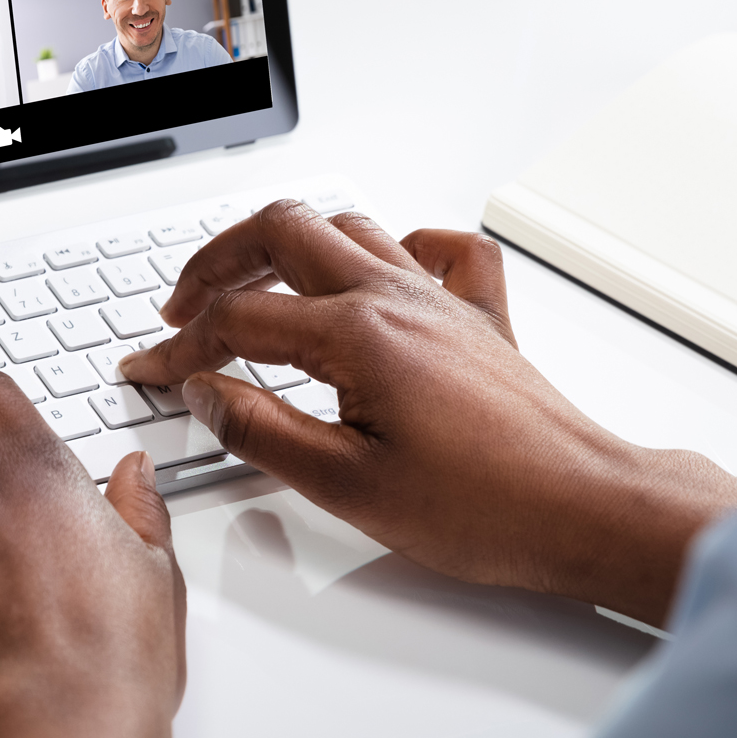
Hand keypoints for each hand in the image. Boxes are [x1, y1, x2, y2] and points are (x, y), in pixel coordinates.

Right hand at [116, 202, 736, 625]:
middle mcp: (396, 299)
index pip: (237, 321)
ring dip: (287, 245)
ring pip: (348, 227)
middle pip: (282, 232)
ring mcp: (441, 301)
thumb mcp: (347, 487)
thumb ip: (261, 433)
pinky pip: (442, 249)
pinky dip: (400, 245)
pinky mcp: (481, 320)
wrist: (586, 510)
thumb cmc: (487, 508)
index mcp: (357, 335)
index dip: (179, 346)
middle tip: (181, 306)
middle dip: (215, 261)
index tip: (150, 372)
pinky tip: (381, 268)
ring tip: (251, 282)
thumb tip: (206, 396)